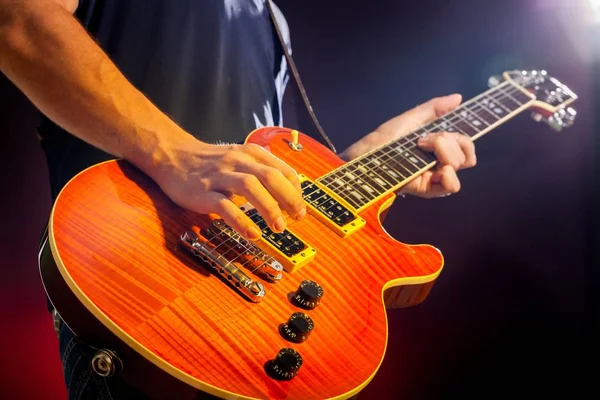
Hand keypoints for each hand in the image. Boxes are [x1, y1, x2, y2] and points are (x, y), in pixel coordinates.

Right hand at [147, 136, 305, 240]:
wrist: (173, 155)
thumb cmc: (211, 162)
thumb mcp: (240, 159)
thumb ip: (262, 171)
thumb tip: (289, 194)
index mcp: (250, 153)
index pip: (283, 170)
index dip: (296, 191)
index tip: (299, 208)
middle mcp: (237, 161)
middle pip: (271, 177)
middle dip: (289, 199)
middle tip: (297, 218)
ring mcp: (219, 176)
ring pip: (250, 187)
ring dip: (269, 208)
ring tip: (278, 227)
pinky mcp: (203, 192)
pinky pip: (224, 206)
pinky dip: (241, 221)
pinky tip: (252, 234)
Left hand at [341, 94, 476, 197]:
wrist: (362, 158)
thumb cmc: (381, 140)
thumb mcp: (409, 119)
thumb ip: (434, 109)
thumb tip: (458, 97)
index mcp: (436, 146)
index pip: (465, 144)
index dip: (467, 137)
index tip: (465, 125)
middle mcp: (437, 161)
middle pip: (466, 154)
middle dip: (450, 140)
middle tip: (424, 139)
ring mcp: (433, 175)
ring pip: (460, 165)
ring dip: (446, 152)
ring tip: (421, 148)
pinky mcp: (426, 189)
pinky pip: (451, 187)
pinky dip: (450, 176)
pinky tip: (438, 168)